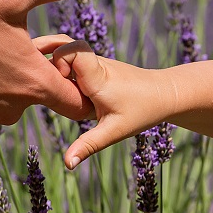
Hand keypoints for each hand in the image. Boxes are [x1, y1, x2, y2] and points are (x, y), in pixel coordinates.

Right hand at [34, 35, 164, 168]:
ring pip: (66, 54)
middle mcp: (95, 64)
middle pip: (61, 48)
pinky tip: (64, 88)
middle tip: (48, 85)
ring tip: (55, 88)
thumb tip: (68, 164)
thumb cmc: (142, 111)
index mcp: (97, 76)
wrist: (164, 94)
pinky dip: (64, 71)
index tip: (60, 81)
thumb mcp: (114, 131)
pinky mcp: (96, 65)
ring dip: (56, 68)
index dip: (59, 60)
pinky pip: (73, 61)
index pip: (71, 50)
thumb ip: (88, 145)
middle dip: (48, 62)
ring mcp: (95, 62)